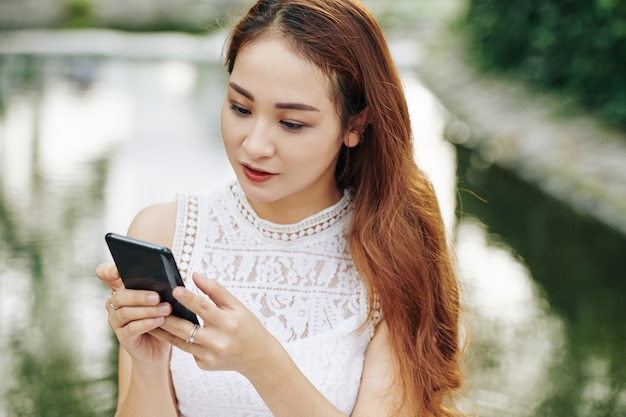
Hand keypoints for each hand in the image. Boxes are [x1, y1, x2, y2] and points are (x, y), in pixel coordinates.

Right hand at [96, 262, 172, 367]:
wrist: (160, 346)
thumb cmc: (161, 315)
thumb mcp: (163, 298)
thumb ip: (159, 287)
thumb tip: (168, 279)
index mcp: (122, 288)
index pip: (106, 274)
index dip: (109, 271)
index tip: (118, 270)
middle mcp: (114, 304)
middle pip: (119, 296)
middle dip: (138, 295)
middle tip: (157, 297)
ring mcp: (116, 321)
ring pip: (126, 313)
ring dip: (147, 310)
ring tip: (165, 309)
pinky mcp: (123, 337)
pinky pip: (132, 328)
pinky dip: (147, 323)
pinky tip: (160, 320)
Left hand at [151, 273, 283, 378]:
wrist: (258, 357)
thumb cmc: (247, 326)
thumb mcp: (237, 306)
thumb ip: (215, 290)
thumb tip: (195, 275)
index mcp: (228, 324)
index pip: (204, 308)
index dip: (188, 298)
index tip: (174, 289)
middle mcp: (217, 342)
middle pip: (184, 328)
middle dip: (165, 317)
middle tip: (149, 305)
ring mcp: (209, 356)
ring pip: (178, 341)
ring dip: (162, 330)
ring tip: (147, 318)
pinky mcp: (203, 364)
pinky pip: (187, 349)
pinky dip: (179, 339)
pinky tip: (170, 331)